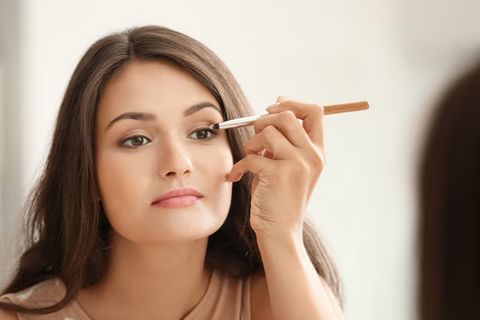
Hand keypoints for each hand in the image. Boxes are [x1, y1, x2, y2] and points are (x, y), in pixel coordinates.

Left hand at [227, 96, 325, 238]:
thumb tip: (277, 103)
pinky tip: (237, 176)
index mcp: (317, 152)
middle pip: (287, 115)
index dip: (292, 104)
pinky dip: (239, 166)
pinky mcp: (278, 174)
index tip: (272, 109)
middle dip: (263, 120)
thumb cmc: (280, 199)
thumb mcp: (290, 166)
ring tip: (250, 158)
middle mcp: (311, 155)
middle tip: (255, 137)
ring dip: (252, 143)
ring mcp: (297, 164)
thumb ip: (286, 139)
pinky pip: (251, 156)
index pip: (315, 111)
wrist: (281, 232)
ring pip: (267, 131)